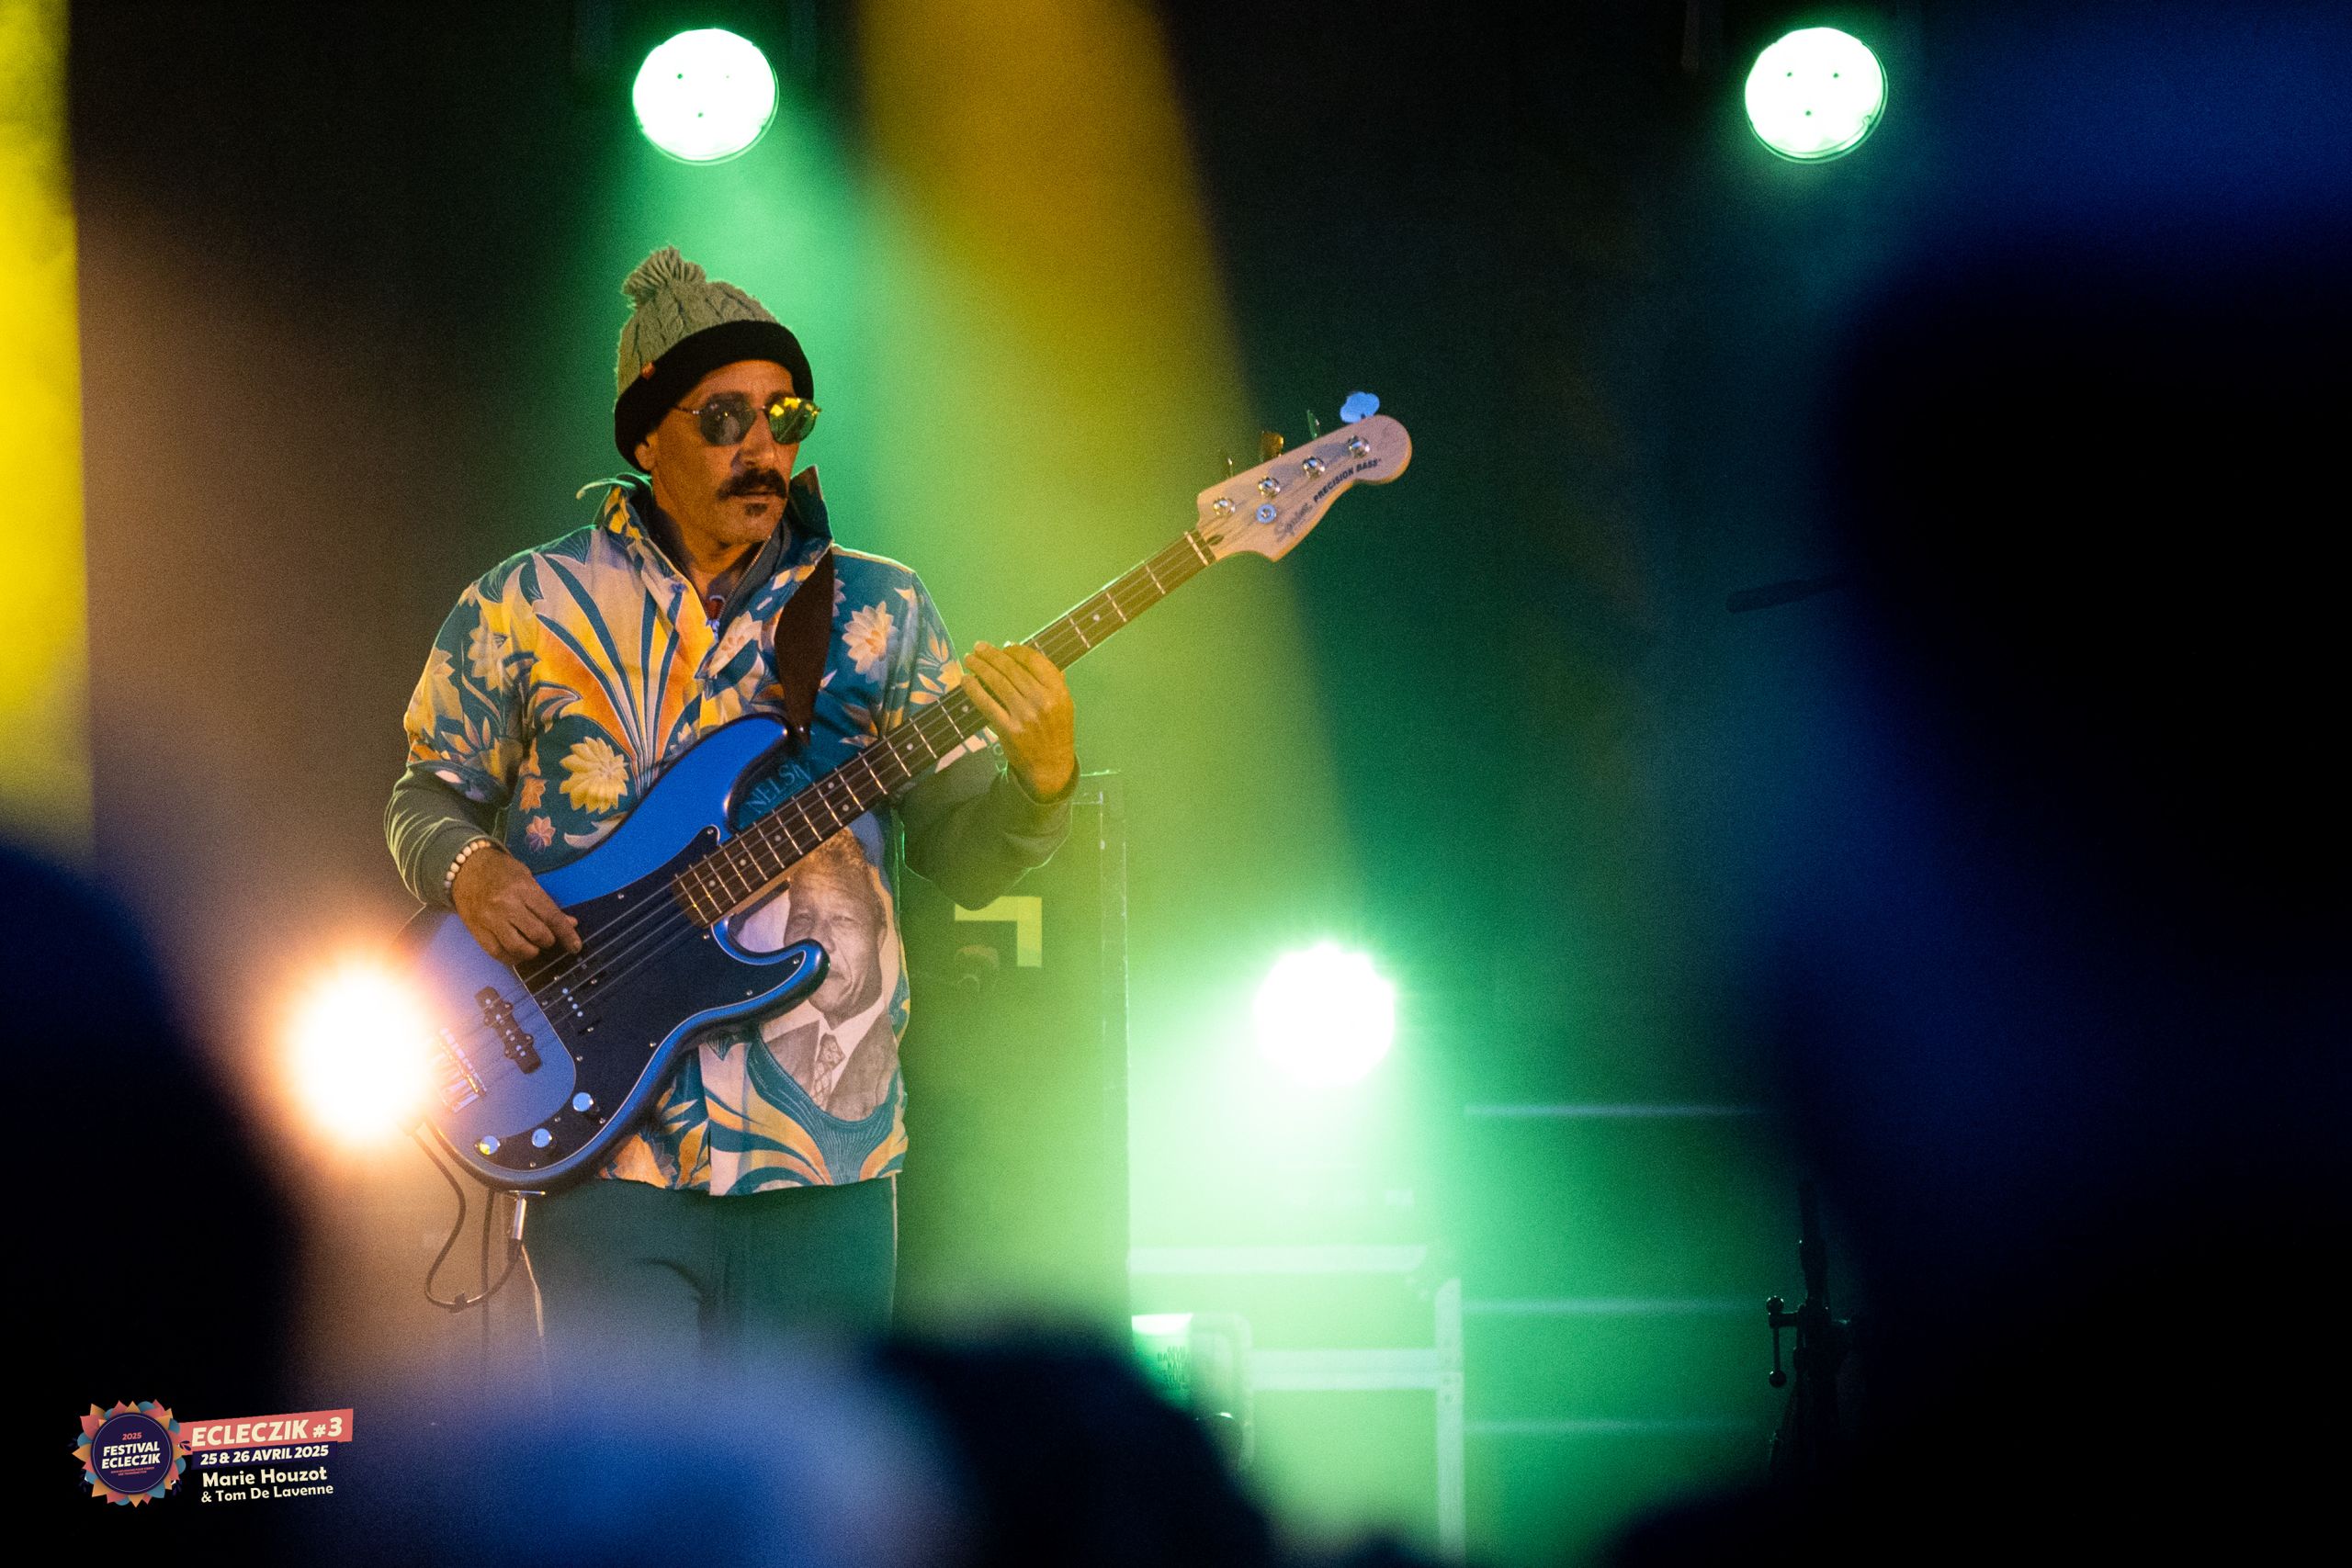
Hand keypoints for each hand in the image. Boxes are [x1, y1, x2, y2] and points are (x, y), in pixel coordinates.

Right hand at [452, 843, 581, 963]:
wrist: (465, 868)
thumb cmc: (501, 871)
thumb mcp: (528, 879)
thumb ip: (546, 903)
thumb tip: (570, 923)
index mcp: (523, 889)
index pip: (551, 917)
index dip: (566, 934)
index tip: (575, 947)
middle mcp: (506, 906)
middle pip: (537, 934)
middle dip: (548, 941)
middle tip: (547, 939)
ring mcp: (490, 920)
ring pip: (517, 947)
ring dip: (531, 952)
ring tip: (532, 947)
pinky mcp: (476, 931)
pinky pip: (497, 953)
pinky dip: (511, 958)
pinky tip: (516, 953)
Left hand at [962, 642, 1076, 799]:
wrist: (1050, 767)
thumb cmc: (1055, 731)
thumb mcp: (1064, 704)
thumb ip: (1051, 680)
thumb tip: (1023, 655)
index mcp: (1059, 692)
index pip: (1034, 662)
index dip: (1016, 651)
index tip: (1004, 646)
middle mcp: (1043, 701)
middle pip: (1012, 669)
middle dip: (992, 655)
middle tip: (979, 647)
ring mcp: (1024, 715)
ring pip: (997, 683)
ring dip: (980, 667)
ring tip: (970, 659)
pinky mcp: (1008, 729)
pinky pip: (987, 704)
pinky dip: (974, 690)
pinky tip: (966, 680)